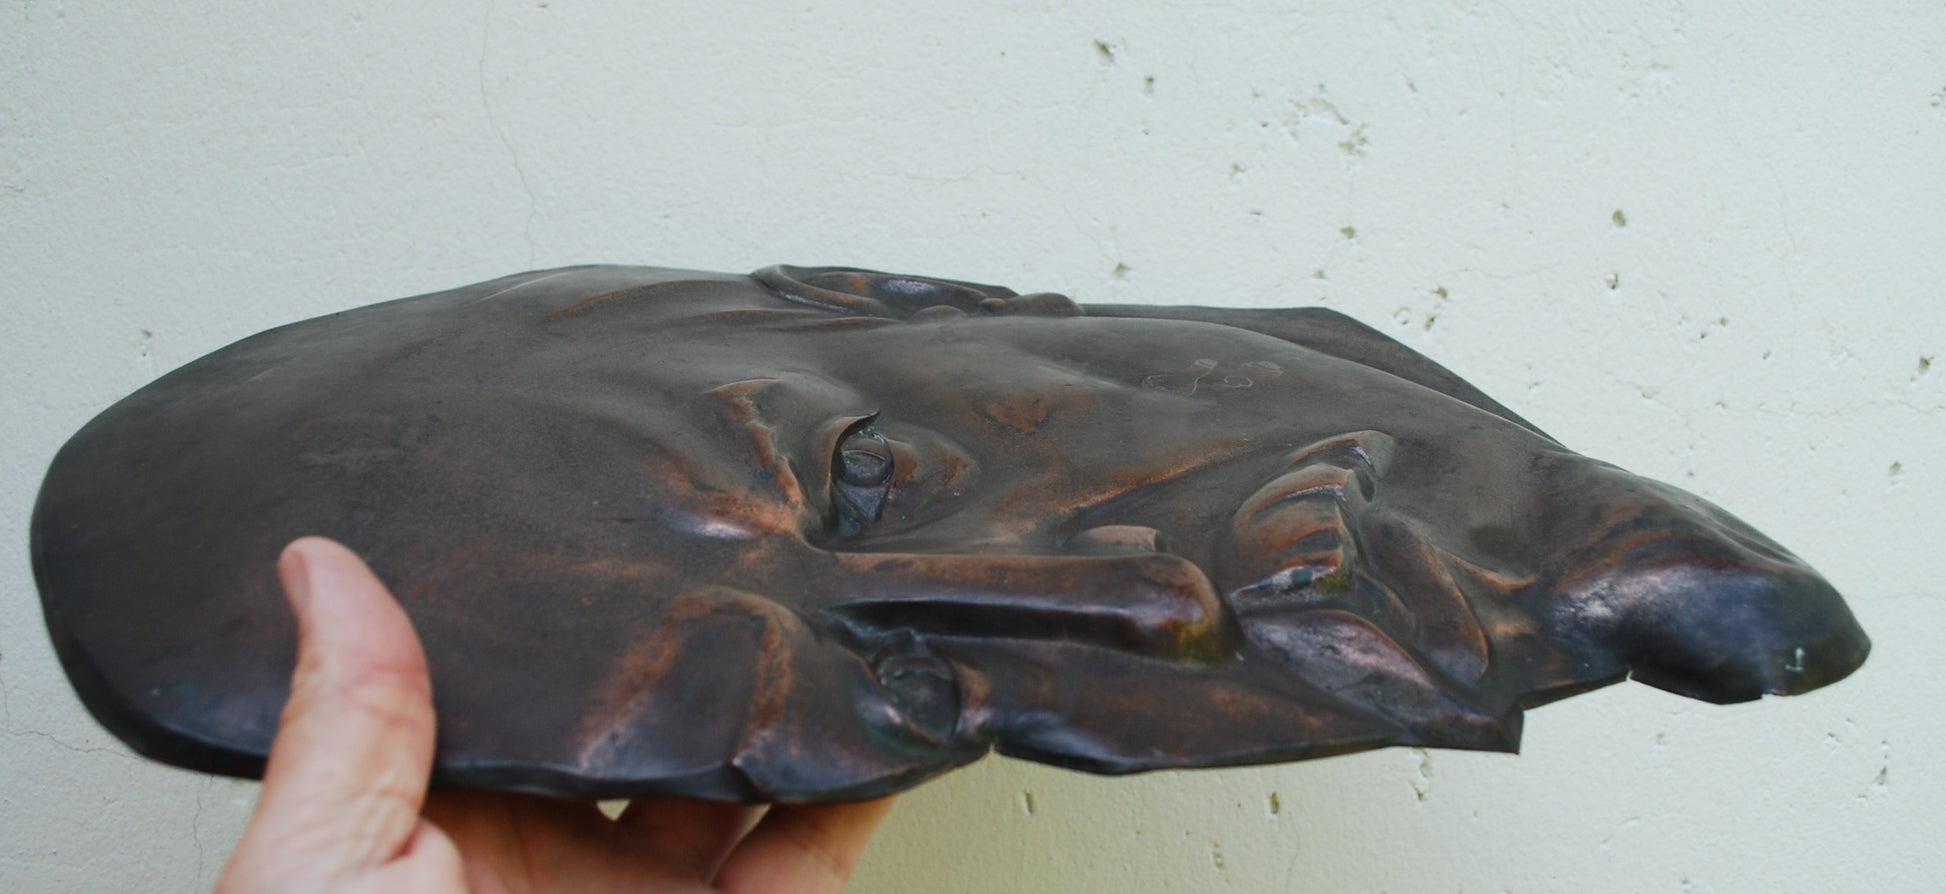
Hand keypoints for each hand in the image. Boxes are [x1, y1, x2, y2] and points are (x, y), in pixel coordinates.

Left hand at [216, 537, 892, 893]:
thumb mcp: (318, 874)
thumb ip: (349, 729)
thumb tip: (319, 571)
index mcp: (436, 836)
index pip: (507, 696)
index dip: (551, 614)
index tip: (597, 523)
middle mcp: (552, 867)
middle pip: (639, 731)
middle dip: (691, 649)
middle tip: (735, 543)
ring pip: (739, 784)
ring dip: (784, 705)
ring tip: (819, 606)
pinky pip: (807, 857)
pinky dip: (851, 795)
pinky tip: (871, 724)